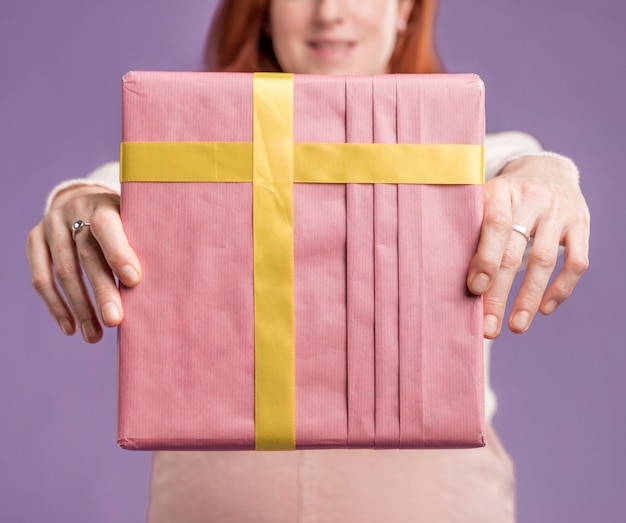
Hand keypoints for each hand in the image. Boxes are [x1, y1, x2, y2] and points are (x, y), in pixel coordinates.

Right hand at [26, 185, 140, 342]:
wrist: (85, 202)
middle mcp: (74, 210)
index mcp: (104, 204)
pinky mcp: (34, 239)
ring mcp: (51, 224)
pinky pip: (41, 278)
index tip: (134, 281)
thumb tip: (167, 281)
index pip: (107, 227)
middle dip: (102, 291)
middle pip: (87, 255)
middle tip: (115, 321)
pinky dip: (56, 306)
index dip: (119, 253)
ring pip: (63, 271)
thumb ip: (144, 241)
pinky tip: (70, 328)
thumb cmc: (123, 222)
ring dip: (79, 307)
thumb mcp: (135, 221)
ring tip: (94, 336)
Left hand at [467, 154, 589, 337]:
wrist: (546, 170)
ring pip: (546, 261)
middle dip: (500, 293)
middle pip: (516, 251)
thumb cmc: (504, 198)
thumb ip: (473, 229)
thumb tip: (453, 278)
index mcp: (502, 190)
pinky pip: (577, 262)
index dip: (485, 259)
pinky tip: (544, 309)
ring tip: (515, 326)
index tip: (475, 290)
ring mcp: (560, 211)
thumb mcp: (486, 200)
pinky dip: (561, 289)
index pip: (495, 225)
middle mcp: (533, 198)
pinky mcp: (581, 224)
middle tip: (488, 326)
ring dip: (529, 298)